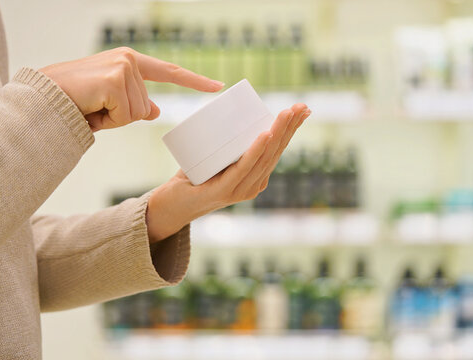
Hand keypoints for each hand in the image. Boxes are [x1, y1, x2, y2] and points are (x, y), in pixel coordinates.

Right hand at [39, 47, 223, 131]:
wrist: (41, 100)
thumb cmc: (72, 101)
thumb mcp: (108, 104)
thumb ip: (134, 104)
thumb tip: (155, 111)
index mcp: (129, 62)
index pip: (169, 72)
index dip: (195, 81)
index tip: (218, 87)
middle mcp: (128, 60)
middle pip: (145, 107)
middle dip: (120, 117)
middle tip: (94, 107)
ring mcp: (122, 68)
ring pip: (136, 114)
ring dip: (113, 119)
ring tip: (90, 107)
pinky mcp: (115, 80)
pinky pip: (125, 116)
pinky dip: (107, 121)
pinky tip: (90, 108)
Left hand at [146, 103, 310, 241]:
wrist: (170, 208)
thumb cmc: (191, 181)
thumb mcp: (214, 159)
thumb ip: (223, 143)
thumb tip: (225, 110)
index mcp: (255, 177)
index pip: (277, 149)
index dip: (291, 129)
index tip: (302, 109)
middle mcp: (253, 185)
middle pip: (275, 152)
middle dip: (290, 127)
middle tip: (301, 106)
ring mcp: (240, 190)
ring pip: (263, 157)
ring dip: (276, 132)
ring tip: (285, 113)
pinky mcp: (224, 190)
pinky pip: (243, 167)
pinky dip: (255, 150)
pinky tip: (265, 136)